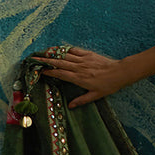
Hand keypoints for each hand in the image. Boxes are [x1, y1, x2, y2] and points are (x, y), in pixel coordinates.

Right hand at [32, 44, 154, 107]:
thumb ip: (82, 100)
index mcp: (79, 78)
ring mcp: (83, 59)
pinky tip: (57, 48)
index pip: (60, 74)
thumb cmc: (109, 85)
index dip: (49, 71)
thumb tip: (70, 106)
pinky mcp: (88, 54)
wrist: (121, 72)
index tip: (40, 71)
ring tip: (41, 52)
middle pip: (59, 63)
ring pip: (64, 55)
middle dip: (45, 60)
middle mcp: (79, 68)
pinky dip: (64, 49)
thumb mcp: (96, 96)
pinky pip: (74, 50)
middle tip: (33, 59)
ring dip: (52, 53)